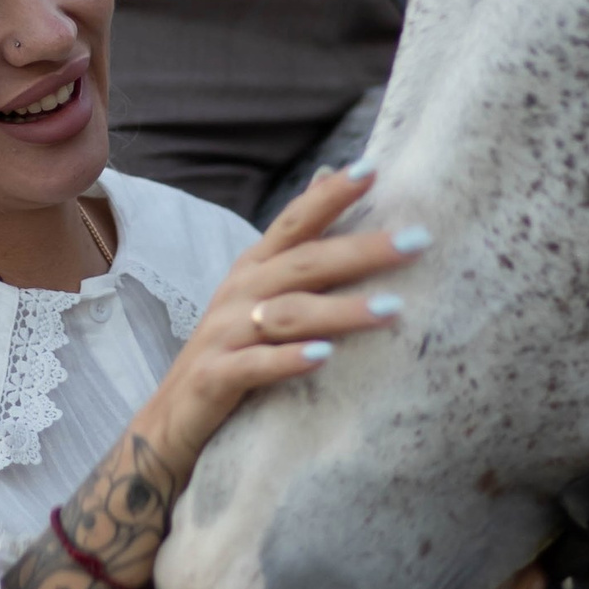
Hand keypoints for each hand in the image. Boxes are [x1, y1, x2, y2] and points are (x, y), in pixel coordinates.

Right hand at [132, 169, 425, 485]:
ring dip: (340, 310)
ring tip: (392, 308)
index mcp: (253, 269)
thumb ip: (296, 248)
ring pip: (287, 314)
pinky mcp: (214, 378)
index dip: (329, 196)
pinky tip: (323, 358)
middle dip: (361, 250)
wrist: (171, 419)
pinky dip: (287, 361)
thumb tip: (328, 180)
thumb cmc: (231, 351)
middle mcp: (239, 293)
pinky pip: (254, 366)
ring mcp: (224, 335)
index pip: (294, 222)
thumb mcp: (260, 295)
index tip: (371, 168)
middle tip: (417, 241)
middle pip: (304, 264)